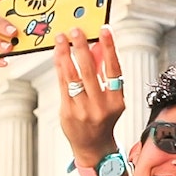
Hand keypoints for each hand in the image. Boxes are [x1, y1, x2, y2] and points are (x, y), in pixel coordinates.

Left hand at [54, 26, 124, 165]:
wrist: (93, 146)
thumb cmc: (103, 117)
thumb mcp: (110, 96)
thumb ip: (104, 72)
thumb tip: (97, 46)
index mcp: (117, 101)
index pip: (114, 70)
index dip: (109, 48)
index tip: (104, 30)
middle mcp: (100, 107)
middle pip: (90, 71)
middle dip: (81, 48)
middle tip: (76, 30)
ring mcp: (83, 111)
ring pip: (73, 77)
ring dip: (66, 54)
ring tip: (62, 39)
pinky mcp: (68, 112)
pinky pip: (63, 84)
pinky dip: (60, 67)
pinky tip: (58, 55)